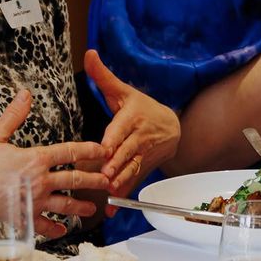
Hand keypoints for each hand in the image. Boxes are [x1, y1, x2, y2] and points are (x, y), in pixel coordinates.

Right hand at [0, 89, 111, 238]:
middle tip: (107, 181)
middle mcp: (41, 181)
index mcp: (36, 159)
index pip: (69, 152)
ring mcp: (35, 202)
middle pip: (75, 180)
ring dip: (81, 207)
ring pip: (66, 205)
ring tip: (91, 208)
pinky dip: (56, 229)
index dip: (88, 149)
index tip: (102, 149)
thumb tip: (25, 95)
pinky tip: (62, 230)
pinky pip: (46, 226)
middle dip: (94, 180)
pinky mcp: (26, 219)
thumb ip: (13, 116)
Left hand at [85, 50, 180, 196]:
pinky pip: (133, 181)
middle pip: (126, 151)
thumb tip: (89, 53)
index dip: (113, 139)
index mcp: (132, 117)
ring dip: (122, 179)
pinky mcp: (143, 167)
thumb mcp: (122, 90)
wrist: (172, 126)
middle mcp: (139, 136)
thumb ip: (102, 76)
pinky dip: (124, 195)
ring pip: (131, 167)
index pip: (121, 128)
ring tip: (110, 190)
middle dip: (116, 163)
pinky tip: (113, 208)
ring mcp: (143, 154)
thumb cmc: (141, 107)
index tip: (104, 149)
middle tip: (104, 174)